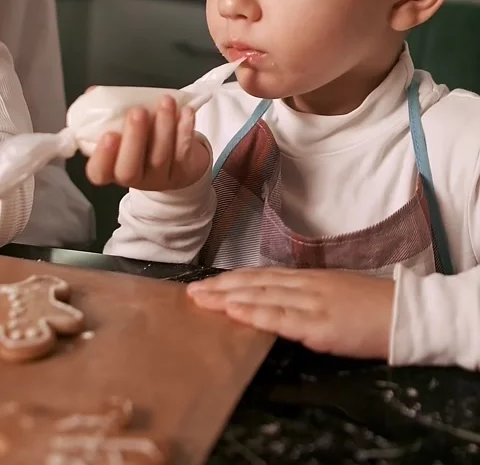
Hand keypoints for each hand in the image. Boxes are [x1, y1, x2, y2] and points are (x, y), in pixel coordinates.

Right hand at [85, 95, 209, 192]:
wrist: (175, 156)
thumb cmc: (141, 137)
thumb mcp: (120, 126)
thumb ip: (105, 111)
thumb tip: (93, 93)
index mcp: (111, 168)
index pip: (98, 172)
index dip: (102, 157)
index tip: (109, 134)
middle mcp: (134, 178)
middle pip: (129, 170)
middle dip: (133, 138)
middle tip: (137, 112)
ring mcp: (159, 178)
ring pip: (159, 158)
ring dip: (163, 127)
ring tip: (165, 101)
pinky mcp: (183, 172)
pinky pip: (183, 153)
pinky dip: (185, 130)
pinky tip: (185, 111)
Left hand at [188, 268, 393, 359]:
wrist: (404, 312)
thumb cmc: (372, 305)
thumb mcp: (334, 291)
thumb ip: (306, 293)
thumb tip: (279, 297)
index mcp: (308, 277)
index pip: (262, 275)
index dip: (233, 278)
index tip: (207, 282)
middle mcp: (305, 285)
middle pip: (255, 282)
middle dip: (221, 286)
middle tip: (191, 292)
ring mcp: (311, 302)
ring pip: (262, 295)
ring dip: (228, 296)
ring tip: (201, 300)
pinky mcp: (319, 324)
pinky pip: (281, 317)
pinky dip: (255, 313)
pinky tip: (235, 313)